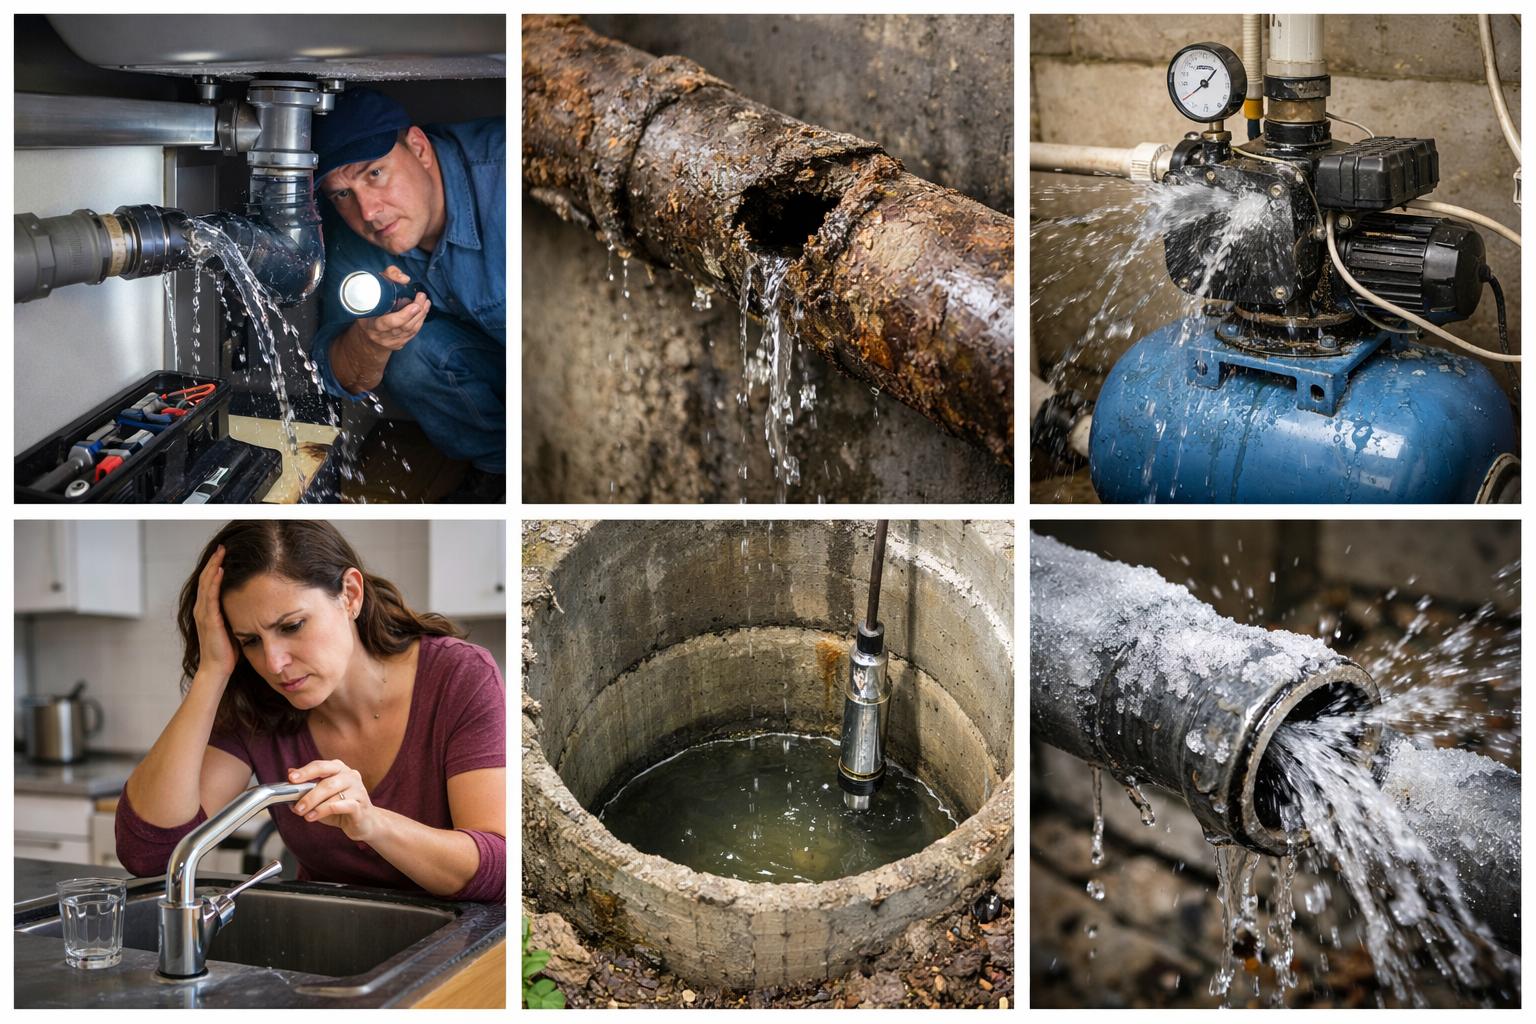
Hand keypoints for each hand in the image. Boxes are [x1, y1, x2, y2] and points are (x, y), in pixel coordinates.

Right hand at [193, 546, 237, 682]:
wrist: (217, 668)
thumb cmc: (226, 650)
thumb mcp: (231, 625)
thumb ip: (234, 613)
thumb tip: (248, 602)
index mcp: (207, 610)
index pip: (209, 583)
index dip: (215, 567)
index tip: (224, 553)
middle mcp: (202, 609)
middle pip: (206, 579)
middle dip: (214, 562)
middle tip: (222, 547)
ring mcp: (204, 614)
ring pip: (206, 584)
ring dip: (214, 567)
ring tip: (221, 553)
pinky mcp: (209, 620)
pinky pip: (211, 597)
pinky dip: (215, 583)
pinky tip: (221, 571)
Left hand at [288, 760, 378, 841]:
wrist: (365, 822)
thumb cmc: (341, 808)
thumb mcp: (321, 797)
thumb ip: (307, 786)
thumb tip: (290, 773)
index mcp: (339, 769)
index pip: (321, 766)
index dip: (305, 771)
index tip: (292, 778)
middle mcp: (350, 776)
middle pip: (327, 782)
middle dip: (309, 795)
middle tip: (297, 806)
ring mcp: (358, 790)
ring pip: (335, 794)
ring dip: (316, 806)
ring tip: (305, 815)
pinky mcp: (362, 806)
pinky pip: (344, 805)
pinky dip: (327, 810)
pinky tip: (315, 816)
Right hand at [355, 266, 430, 351]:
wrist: (366, 334)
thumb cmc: (368, 308)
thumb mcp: (370, 293)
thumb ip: (386, 279)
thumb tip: (404, 278)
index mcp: (370, 323)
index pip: (387, 322)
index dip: (402, 316)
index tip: (414, 306)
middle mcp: (380, 334)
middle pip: (403, 326)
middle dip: (416, 312)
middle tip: (422, 298)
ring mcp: (390, 341)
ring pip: (410, 330)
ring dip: (421, 315)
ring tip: (426, 302)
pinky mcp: (398, 343)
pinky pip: (412, 333)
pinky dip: (420, 321)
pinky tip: (424, 311)